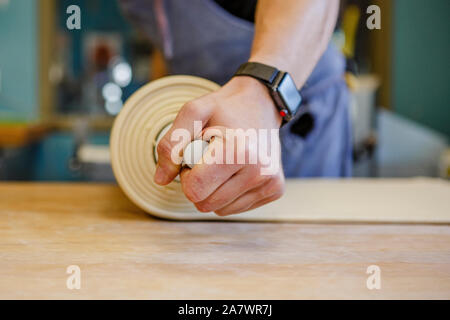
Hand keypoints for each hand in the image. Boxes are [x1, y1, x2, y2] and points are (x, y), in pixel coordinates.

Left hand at [154, 76, 284, 215]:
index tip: (194, 156)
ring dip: (213, 190)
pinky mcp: (275, 189)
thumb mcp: (193, 112)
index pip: (195, 190)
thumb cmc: (224, 108)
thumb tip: (161, 179)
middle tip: (208, 158)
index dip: (186, 175)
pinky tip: (236, 170)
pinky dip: (229, 194)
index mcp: (239, 151)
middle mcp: (259, 170)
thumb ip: (172, 144)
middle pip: (206, 203)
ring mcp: (270, 182)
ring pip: (220, 209)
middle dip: (199, 184)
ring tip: (223, 163)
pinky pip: (236, 209)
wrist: (261, 103)